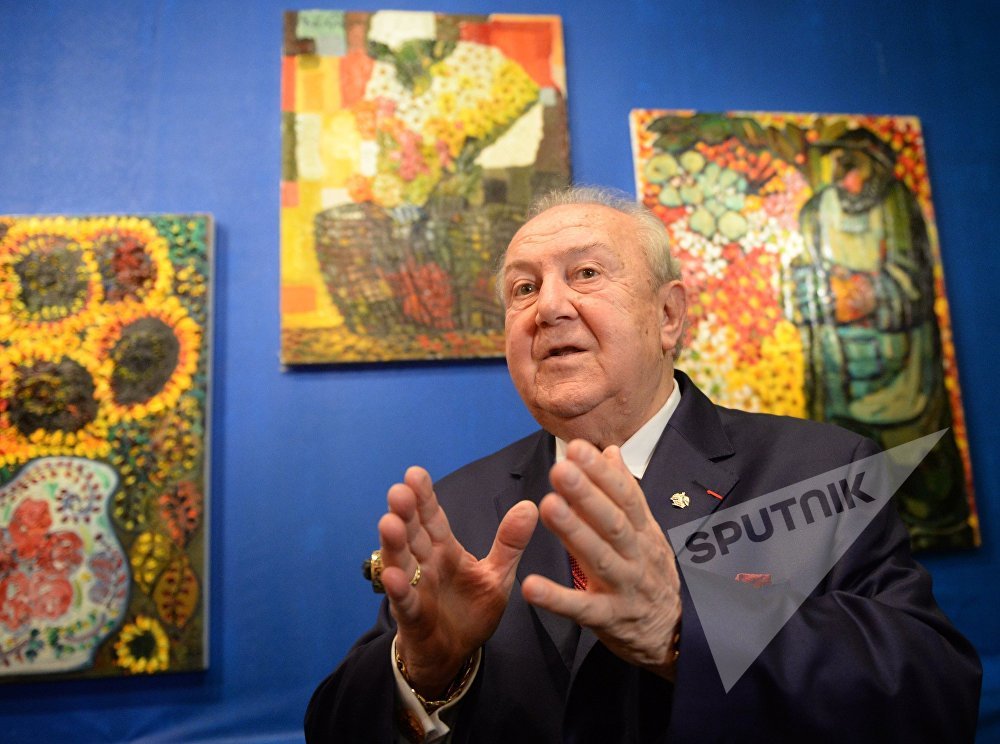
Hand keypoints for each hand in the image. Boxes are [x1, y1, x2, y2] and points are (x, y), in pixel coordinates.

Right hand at [379, 466, 537, 696]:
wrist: (455, 654)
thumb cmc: (471, 611)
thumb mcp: (497, 575)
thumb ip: (510, 543)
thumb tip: (530, 505)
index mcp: (444, 550)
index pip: (432, 519)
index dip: (424, 497)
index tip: (415, 473)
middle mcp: (425, 565)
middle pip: (413, 534)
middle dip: (405, 512)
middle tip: (399, 490)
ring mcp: (415, 589)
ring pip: (401, 562)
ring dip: (394, 544)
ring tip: (389, 522)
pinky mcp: (413, 618)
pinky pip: (404, 602)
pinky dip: (398, 590)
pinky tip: (393, 576)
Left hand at [521, 441, 681, 678]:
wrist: (676, 634)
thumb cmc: (651, 575)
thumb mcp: (646, 532)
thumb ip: (626, 493)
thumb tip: (611, 451)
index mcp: (643, 532)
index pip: (625, 497)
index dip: (601, 473)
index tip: (578, 448)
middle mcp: (636, 556)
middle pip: (612, 522)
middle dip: (587, 494)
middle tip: (561, 469)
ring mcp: (624, 587)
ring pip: (599, 557)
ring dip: (574, 532)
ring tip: (548, 506)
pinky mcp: (610, 618)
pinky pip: (583, 609)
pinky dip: (557, 598)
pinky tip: (531, 586)